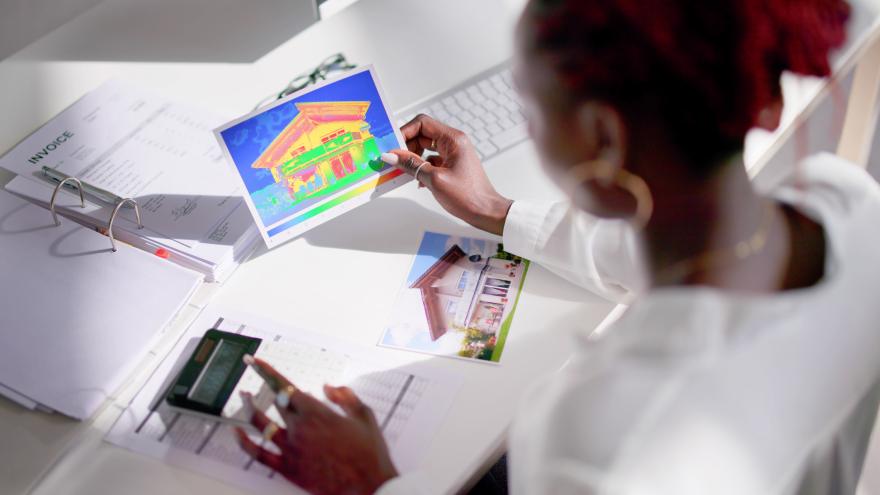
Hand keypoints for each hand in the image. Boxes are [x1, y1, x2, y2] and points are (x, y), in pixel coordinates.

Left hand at [235, 358, 397, 494]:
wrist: (368, 486)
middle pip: (275, 402)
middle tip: (257, 377)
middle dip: (264, 386)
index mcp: (317, 412)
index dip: (266, 371)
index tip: (255, 361)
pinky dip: (244, 442)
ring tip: (244, 398)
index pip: (284, 385)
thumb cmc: (369, 453)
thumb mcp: (364, 415)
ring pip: (260, 424)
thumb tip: (328, 387)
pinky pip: (258, 454)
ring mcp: (291, 449)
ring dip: (249, 408)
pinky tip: (237, 432)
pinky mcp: (288, 469)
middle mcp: (300, 428)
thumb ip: (345, 396)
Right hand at [381, 114, 512, 235]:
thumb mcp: (434, 179)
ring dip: (412, 157)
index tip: (393, 146)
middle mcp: (454, 142)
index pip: (422, 123)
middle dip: (406, 146)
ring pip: (425, 147)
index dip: (405, 132)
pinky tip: (417, 180)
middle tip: (395, 160)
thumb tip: (391, 155)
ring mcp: (453, 153)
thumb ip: (411, 165)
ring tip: (404, 170)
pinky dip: (421, 167)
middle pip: (422, 134)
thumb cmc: (468, 196)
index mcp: (453, 139)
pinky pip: (431, 159)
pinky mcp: (452, 164)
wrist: (486, 211)